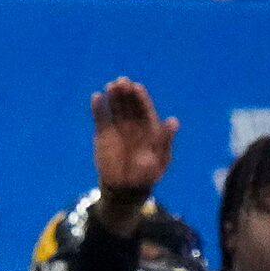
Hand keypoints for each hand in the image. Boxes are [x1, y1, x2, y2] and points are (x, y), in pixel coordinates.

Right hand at [89, 78, 177, 227]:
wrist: (125, 188)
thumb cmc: (147, 175)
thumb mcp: (160, 159)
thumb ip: (165, 140)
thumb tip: (173, 121)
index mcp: (149, 128)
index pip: (145, 109)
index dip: (141, 98)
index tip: (136, 87)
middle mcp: (134, 124)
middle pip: (130, 105)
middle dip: (126, 93)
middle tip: (121, 82)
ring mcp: (118, 129)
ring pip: (116, 109)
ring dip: (113, 97)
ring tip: (110, 86)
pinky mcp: (103, 135)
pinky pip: (100, 119)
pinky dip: (98, 109)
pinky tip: (96, 97)